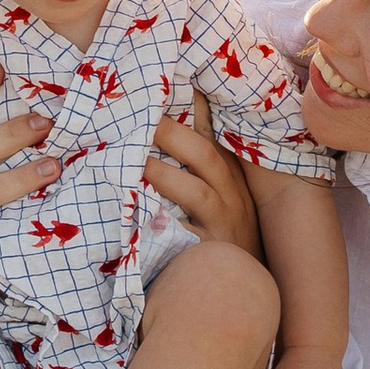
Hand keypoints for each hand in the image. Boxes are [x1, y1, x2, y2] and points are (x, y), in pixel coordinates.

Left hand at [143, 92, 264, 253]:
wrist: (240, 290)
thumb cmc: (221, 237)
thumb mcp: (215, 197)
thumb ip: (190, 165)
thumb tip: (155, 124)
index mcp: (229, 177)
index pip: (212, 135)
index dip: (195, 105)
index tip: (168, 77)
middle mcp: (232, 197)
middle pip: (207, 156)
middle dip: (172, 133)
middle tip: (137, 115)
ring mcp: (224, 226)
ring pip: (198, 193)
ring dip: (162, 173)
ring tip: (128, 161)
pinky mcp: (211, 255)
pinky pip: (186, 237)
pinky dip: (163, 225)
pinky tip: (133, 214)